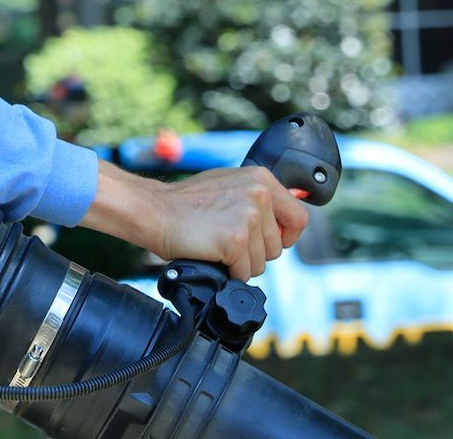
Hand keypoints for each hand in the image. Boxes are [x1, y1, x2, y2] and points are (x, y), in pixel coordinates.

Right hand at [85, 162, 308, 281]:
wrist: (154, 211)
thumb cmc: (186, 203)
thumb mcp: (229, 185)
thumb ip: (257, 198)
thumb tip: (286, 221)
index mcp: (261, 178)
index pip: (298, 218)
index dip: (284, 235)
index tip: (263, 239)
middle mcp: (259, 194)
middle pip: (278, 246)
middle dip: (255, 252)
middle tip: (226, 239)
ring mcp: (248, 216)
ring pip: (262, 262)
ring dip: (240, 263)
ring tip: (216, 244)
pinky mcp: (235, 240)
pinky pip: (244, 273)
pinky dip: (228, 272)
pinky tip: (211, 254)